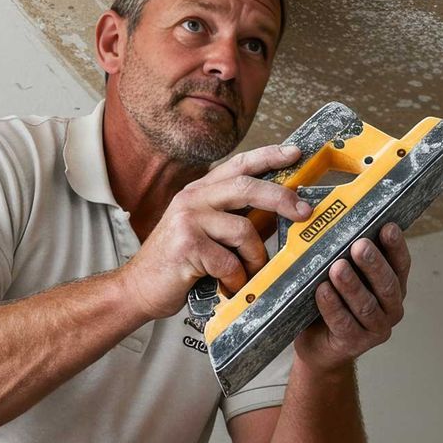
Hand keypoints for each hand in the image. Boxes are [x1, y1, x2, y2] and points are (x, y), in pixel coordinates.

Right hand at [117, 143, 312, 320]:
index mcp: (199, 192)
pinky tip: (228, 286)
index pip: (238, 164)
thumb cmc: (177, 264)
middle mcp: (193, 199)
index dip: (269, 156)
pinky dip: (236, 279)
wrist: (138, 288)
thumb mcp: (204, 232)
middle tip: (304, 212)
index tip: (295, 154)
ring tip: (247, 274)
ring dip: (255, 258)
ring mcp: (188, 220)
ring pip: (244, 230)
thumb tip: (277, 215)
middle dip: (282, 198)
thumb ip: (232, 218)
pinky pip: (230, 261)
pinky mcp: (187, 245)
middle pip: (247, 187)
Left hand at [294, 223, 410, 372]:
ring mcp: (375, 329)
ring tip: (337, 267)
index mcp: (393, 286)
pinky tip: (322, 291)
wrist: (318, 343)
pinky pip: (343, 323)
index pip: (400, 264)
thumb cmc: (331, 300)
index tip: (387, 227)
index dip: (396, 246)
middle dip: (373, 264)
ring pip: (366, 305)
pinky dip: (332, 305)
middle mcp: (390, 308)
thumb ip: (348, 255)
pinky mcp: (354, 343)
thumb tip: (339, 220)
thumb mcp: (343, 276)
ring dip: (351, 285)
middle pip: (387, 285)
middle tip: (359, 245)